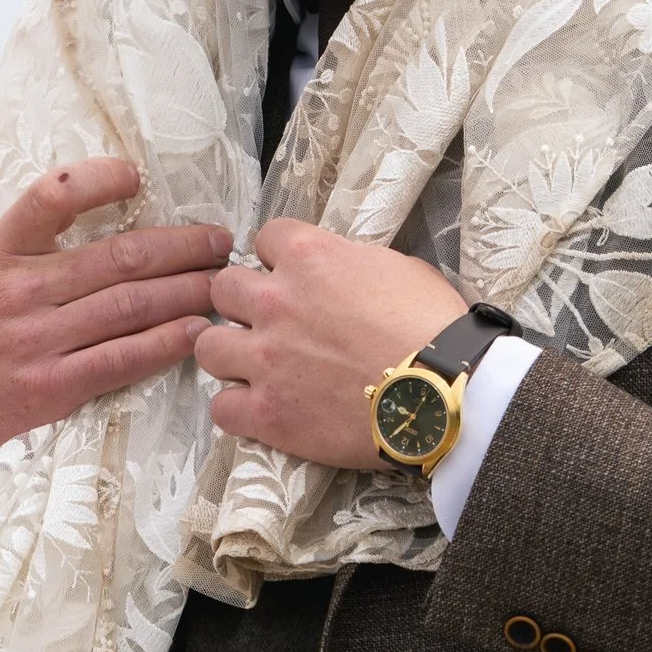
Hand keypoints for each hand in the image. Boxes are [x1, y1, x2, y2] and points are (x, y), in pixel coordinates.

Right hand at [0, 157, 232, 471]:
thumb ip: (28, 251)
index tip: (137, 176)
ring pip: (129, 305)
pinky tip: (195, 332)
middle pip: (118, 256)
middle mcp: (18, 290)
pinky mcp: (49, 388)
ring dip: (187, 291)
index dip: (99, 179)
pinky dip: (165, 343)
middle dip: (181, 245)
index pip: (50, 196)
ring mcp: (35, 340)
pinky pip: (121, 359)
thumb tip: (100, 223)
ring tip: (222, 282)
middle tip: (222, 240)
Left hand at [196, 218, 467, 469]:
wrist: (445, 395)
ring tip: (257, 368)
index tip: (294, 277)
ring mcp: (265, 359)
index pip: (266, 238)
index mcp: (308, 257)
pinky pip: (221, 407)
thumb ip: (351, 262)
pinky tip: (261, 409)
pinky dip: (238, 409)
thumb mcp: (398, 268)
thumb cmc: (435, 327)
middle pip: (222, 289)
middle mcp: (275, 302)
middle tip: (270, 323)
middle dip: (242, 303)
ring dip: (230, 354)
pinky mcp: (267, 413)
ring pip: (207, 346)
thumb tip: (338, 269)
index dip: (279, 259)